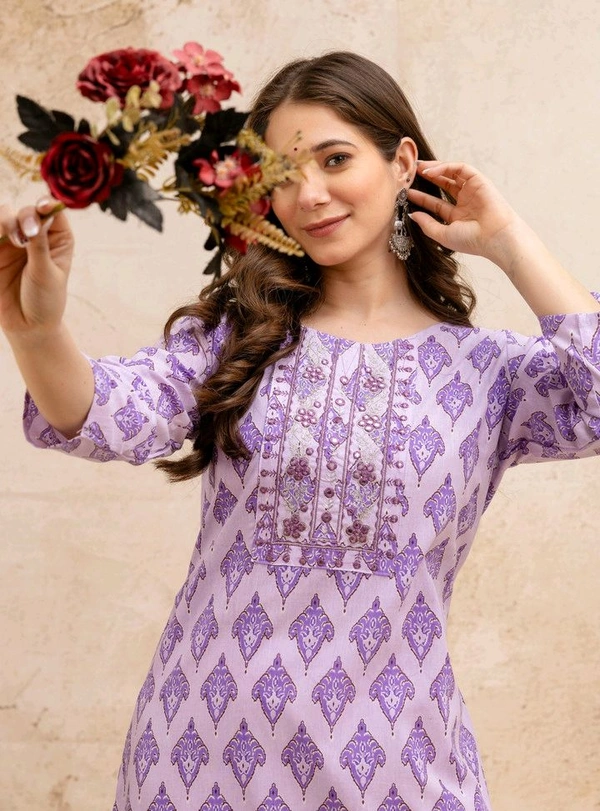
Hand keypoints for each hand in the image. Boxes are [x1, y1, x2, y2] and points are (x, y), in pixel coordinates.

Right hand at [0, 197, 73, 337]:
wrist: (27, 327)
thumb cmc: (45, 300)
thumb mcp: (46, 272)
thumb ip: (39, 245)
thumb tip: (36, 217)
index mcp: (57, 239)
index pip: (52, 211)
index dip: (46, 204)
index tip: (43, 207)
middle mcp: (36, 236)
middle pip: (26, 211)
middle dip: (24, 218)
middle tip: (25, 236)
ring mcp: (13, 242)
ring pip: (4, 216)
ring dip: (5, 222)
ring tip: (13, 240)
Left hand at [407, 161, 521, 263]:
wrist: (494, 237)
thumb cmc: (472, 240)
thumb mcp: (442, 234)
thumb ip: (427, 224)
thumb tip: (412, 215)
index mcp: (458, 216)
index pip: (436, 204)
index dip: (421, 197)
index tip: (407, 193)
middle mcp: (465, 202)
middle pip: (443, 184)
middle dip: (427, 178)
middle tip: (410, 173)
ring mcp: (472, 190)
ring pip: (451, 173)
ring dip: (434, 169)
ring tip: (417, 168)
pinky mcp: (479, 180)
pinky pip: (460, 168)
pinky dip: (445, 167)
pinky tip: (430, 171)